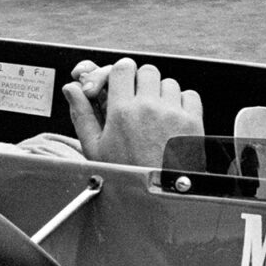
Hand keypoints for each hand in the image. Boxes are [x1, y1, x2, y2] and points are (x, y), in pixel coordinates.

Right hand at [63, 57, 203, 166]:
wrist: (159, 198)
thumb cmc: (127, 175)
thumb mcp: (95, 149)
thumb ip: (82, 113)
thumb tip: (72, 89)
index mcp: (121, 111)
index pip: (122, 67)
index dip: (120, 73)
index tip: (120, 84)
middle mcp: (148, 107)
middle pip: (146, 70)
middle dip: (140, 82)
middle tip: (137, 100)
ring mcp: (173, 112)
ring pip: (168, 82)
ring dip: (161, 93)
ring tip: (154, 114)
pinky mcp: (192, 121)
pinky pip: (189, 95)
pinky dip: (182, 102)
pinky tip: (172, 118)